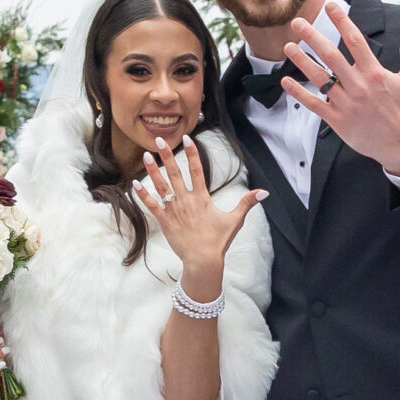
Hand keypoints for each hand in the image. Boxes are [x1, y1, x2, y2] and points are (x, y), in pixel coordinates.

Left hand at [134, 136, 263, 294]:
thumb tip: (264, 192)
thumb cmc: (219, 241)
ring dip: (153, 170)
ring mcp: (174, 211)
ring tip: (146, 156)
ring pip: (161, 186)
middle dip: (167, 155)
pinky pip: (152, 206)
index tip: (187, 138)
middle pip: (176, 173)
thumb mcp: (235, 220)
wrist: (203, 261)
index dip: (192, 153)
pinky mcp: (165, 222)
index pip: (197, 170)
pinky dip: (143, 195)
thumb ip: (247, 203)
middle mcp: (186, 201)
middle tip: (159, 140)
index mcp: (202, 198)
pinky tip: (135, 184)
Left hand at [285, 1, 399, 175]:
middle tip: (297, 23)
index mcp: (375, 73)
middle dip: (313, 37)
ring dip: (302, 61)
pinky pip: (314, 104)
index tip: (330, 6)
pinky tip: (286, 81)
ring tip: (288, 46)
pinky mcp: (337, 120)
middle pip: (331, 57)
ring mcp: (346, 104)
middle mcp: (359, 86)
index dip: (342, 22)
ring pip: (320, 78)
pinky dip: (299, 93)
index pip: (355, 41)